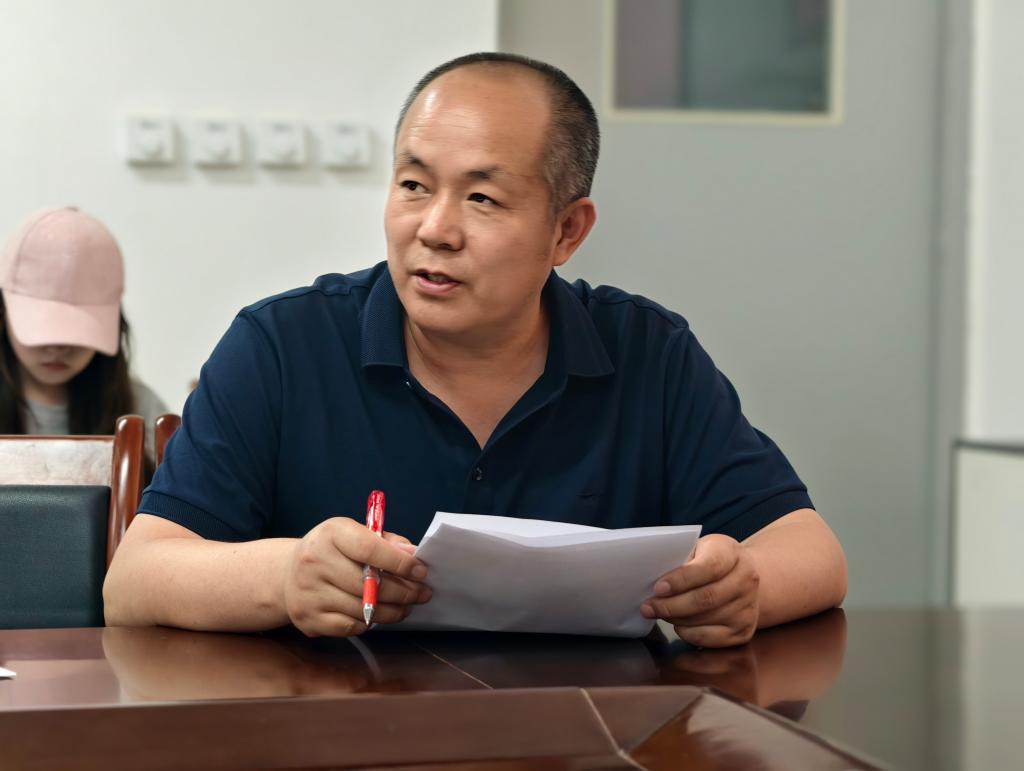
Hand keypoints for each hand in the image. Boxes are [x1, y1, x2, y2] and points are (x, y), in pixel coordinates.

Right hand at [283, 517, 429, 636]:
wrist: (288, 573)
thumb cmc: (333, 551)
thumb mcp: (355, 534)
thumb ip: (386, 543)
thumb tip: (413, 555)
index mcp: (331, 534)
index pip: (369, 549)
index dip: (400, 563)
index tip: (421, 572)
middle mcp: (315, 561)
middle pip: (369, 585)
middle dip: (403, 592)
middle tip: (422, 594)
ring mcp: (309, 592)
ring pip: (363, 610)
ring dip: (392, 611)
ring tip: (406, 606)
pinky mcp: (308, 618)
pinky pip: (350, 627)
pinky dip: (369, 623)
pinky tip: (378, 615)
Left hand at [641, 534, 759, 647]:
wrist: (742, 576)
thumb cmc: (710, 559)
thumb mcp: (698, 548)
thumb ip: (680, 559)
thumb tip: (650, 578)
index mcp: (732, 554)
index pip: (708, 568)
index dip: (681, 580)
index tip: (658, 588)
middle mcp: (746, 580)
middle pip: (706, 598)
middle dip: (671, 605)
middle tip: (648, 607)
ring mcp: (748, 607)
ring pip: (705, 619)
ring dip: (676, 619)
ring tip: (659, 612)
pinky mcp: (744, 630)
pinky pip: (709, 638)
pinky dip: (687, 633)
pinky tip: (678, 623)